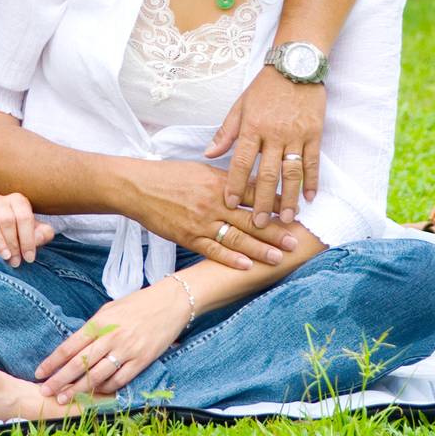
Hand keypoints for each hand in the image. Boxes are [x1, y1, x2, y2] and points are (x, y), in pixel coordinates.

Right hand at [0, 192, 54, 265]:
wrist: (2, 232)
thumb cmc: (20, 233)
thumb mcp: (36, 234)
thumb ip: (43, 234)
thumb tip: (37, 238)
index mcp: (18, 201)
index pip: (24, 217)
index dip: (28, 239)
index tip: (29, 258)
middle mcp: (1, 200)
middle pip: (7, 219)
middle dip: (13, 243)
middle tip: (15, 261)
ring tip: (4, 255)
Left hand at [35, 279, 191, 403]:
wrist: (171, 302)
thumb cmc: (138, 303)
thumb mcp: (111, 308)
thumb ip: (93, 327)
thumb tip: (75, 345)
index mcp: (100, 322)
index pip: (70, 346)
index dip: (53, 362)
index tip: (41, 372)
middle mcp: (111, 337)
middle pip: (79, 364)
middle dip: (59, 380)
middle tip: (45, 391)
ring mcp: (127, 350)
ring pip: (96, 375)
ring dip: (78, 389)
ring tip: (64, 399)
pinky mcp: (142, 360)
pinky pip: (119, 380)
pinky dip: (105, 388)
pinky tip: (96, 393)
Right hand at [131, 161, 297, 269]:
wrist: (138, 187)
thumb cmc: (170, 176)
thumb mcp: (202, 169)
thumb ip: (227, 180)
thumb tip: (251, 185)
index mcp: (220, 182)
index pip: (254, 192)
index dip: (276, 202)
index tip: (295, 210)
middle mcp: (214, 202)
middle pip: (250, 218)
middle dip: (275, 231)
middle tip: (296, 241)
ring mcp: (201, 221)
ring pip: (236, 238)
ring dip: (259, 249)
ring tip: (278, 257)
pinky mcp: (188, 237)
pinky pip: (213, 251)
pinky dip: (230, 260)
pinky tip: (246, 266)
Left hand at [206, 66, 326, 225]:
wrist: (295, 65)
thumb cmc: (265, 87)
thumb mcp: (240, 106)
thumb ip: (226, 132)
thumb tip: (208, 154)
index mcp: (252, 127)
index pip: (241, 162)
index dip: (235, 185)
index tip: (231, 204)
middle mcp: (274, 134)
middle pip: (267, 174)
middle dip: (263, 201)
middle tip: (260, 224)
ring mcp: (296, 134)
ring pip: (292, 172)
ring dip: (289, 197)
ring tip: (285, 218)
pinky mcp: (315, 133)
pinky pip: (313, 161)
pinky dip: (312, 181)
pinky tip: (309, 198)